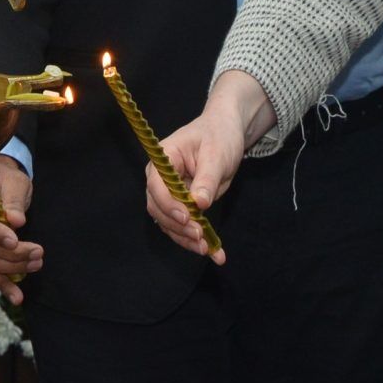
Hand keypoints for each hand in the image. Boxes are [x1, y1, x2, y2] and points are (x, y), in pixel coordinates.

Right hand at [0, 155, 41, 302]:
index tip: (15, 241)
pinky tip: (17, 297)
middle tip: (38, 254)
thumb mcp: (13, 180)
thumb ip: (13, 198)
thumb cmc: (5, 177)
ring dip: (9, 270)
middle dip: (10, 254)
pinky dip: (2, 284)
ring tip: (36, 266)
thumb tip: (16, 220)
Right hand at [146, 74, 272, 263]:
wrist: (226, 132)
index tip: (187, 217)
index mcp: (163, 158)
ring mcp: (169, 192)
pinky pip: (182, 225)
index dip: (168, 204)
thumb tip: (199, 204)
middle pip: (159, 207)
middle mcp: (160, 177)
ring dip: (185, 237)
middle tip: (200, 236)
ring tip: (206, 248)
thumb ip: (206, 179)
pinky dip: (193, 239)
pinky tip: (211, 250)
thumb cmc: (219, 136)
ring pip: (168, 221)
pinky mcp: (181, 204)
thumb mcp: (217, 155)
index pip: (156, 185)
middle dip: (177, 225)